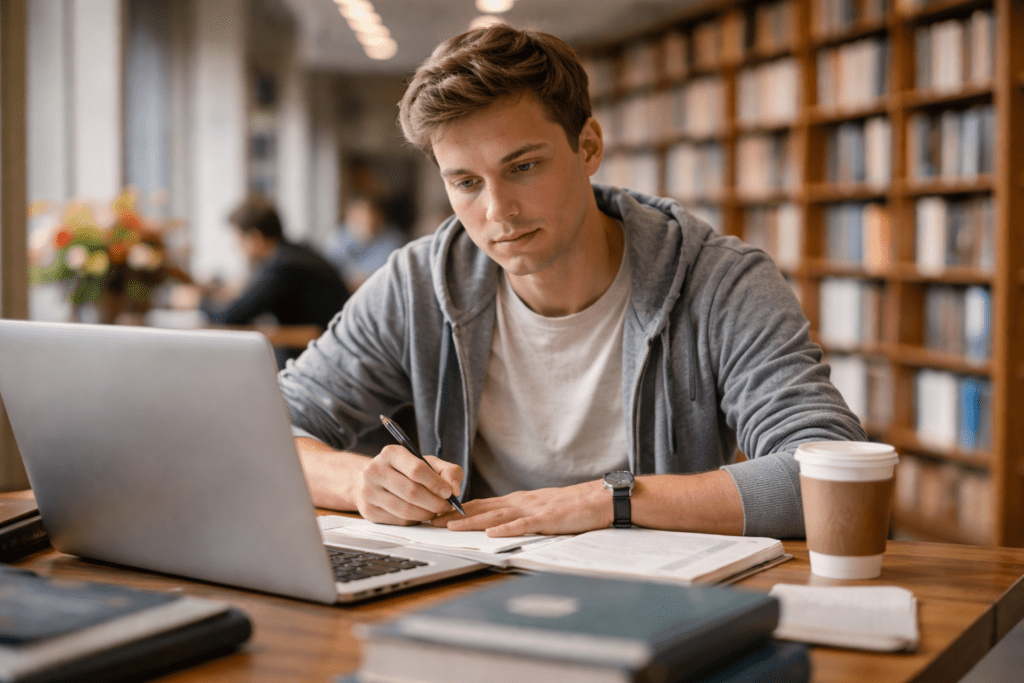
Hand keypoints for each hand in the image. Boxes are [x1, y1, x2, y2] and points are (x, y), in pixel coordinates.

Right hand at [354, 445, 463, 525]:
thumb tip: (455, 489)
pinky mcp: (368, 511)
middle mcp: (375, 470)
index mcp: (391, 453)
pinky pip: (399, 521)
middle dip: (435, 502)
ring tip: (435, 511)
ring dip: (427, 514)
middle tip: (446, 506)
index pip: (417, 470)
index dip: (436, 484)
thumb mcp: (427, 463)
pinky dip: (415, 520)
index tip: (449, 493)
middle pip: (412, 492)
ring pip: (406, 510)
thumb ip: (448, 471)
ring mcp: (368, 491)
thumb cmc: (406, 470)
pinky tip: (419, 514)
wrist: (374, 480)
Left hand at [433, 481, 612, 536]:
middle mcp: (520, 502)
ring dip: (473, 521)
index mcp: (517, 501)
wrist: (597, 499)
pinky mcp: (547, 519)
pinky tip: (492, 533)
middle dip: (455, 514)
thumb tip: (494, 523)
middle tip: (432, 519)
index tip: (437, 514)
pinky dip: (507, 529)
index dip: (458, 510)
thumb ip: (516, 514)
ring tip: (452, 526)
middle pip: (482, 508)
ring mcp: (532, 510)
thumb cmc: (569, 507)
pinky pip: (524, 525)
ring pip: (497, 516)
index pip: (482, 505)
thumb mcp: (537, 509)